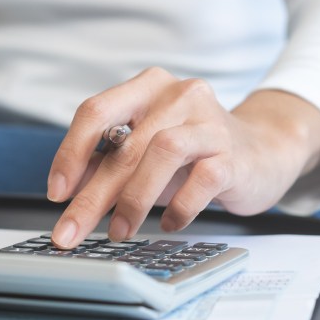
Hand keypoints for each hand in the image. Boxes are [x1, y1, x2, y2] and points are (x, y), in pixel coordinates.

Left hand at [47, 67, 319, 247]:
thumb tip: (67, 193)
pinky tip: (168, 223)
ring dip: (133, 199)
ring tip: (119, 230)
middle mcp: (178, 95)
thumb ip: (106, 162)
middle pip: (124, 145)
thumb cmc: (191, 153)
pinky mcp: (234, 154)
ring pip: (161, 152)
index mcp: (146, 88)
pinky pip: (201, 181)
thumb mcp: (143, 151)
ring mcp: (209, 122)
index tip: (57, 193)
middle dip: (91, 195)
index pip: (95, 112)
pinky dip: (178, 208)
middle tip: (70, 231)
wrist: (263, 151)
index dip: (70, 153)